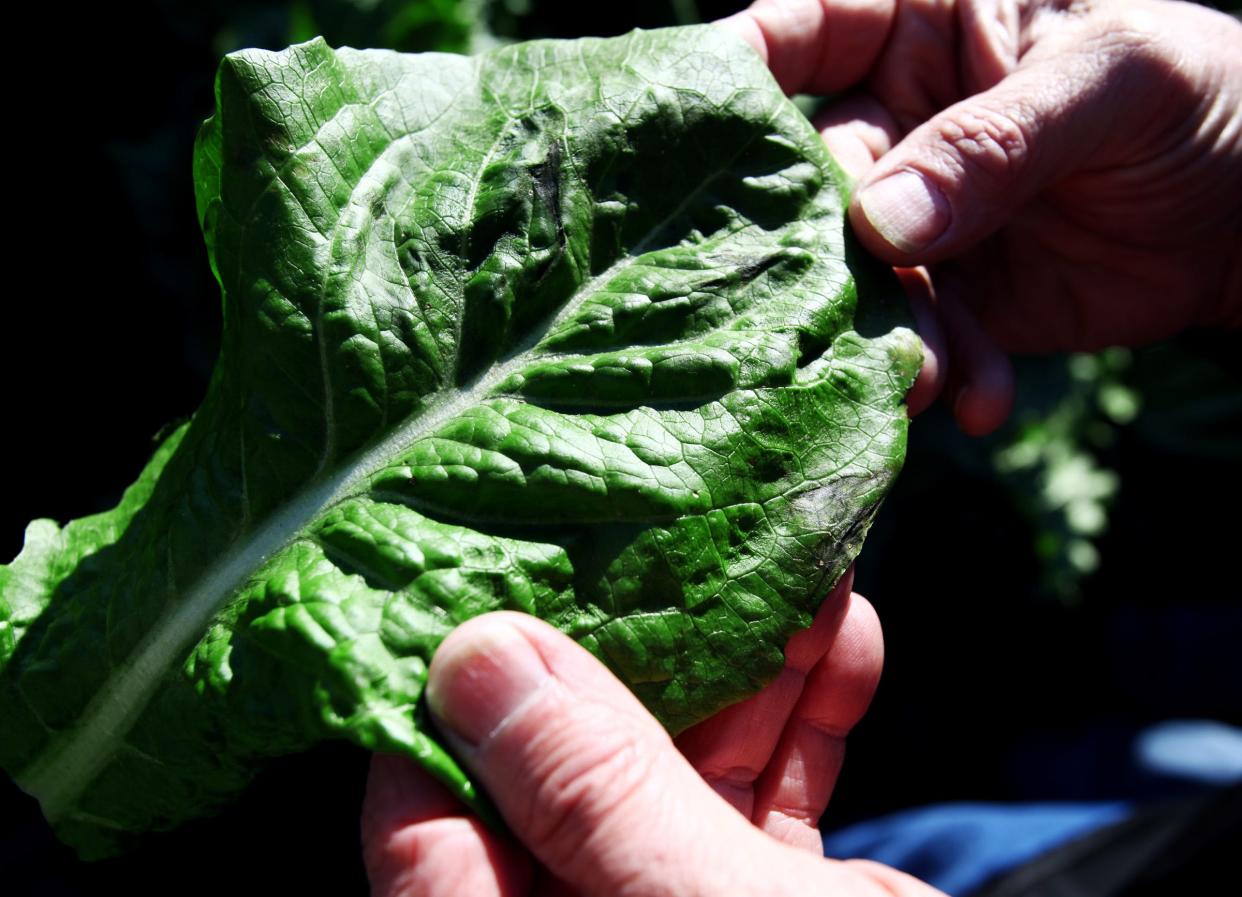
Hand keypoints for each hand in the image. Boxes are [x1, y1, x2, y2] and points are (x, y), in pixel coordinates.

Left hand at [360, 575, 943, 895]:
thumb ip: (592, 798)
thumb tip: (475, 659)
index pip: (425, 841)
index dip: (434, 714)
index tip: (466, 590)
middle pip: (564, 779)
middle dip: (619, 652)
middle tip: (636, 534)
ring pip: (683, 769)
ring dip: (739, 661)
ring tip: (773, 555)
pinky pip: (774, 795)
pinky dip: (812, 716)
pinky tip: (847, 635)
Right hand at [720, 0, 1241, 433]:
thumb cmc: (1200, 93)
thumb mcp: (1116, 80)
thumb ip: (996, 140)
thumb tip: (882, 218)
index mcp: (918, 25)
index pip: (799, 31)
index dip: (735, 76)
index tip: (689, 138)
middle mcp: (899, 119)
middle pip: (813, 178)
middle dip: (829, 251)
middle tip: (839, 309)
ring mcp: (919, 215)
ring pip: (858, 274)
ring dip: (888, 333)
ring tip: (928, 383)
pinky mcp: (951, 294)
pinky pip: (920, 336)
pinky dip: (947, 374)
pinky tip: (981, 401)